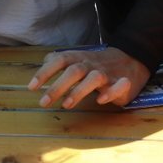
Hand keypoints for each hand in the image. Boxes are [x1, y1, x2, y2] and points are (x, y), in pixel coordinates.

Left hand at [28, 46, 150, 108]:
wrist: (131, 58)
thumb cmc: (96, 63)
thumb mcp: (77, 58)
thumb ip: (60, 61)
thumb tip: (43, 63)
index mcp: (78, 58)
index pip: (59, 61)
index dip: (45, 72)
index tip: (31, 87)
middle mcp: (91, 64)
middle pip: (73, 71)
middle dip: (57, 86)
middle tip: (43, 102)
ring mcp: (107, 73)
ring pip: (93, 78)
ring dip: (79, 91)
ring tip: (66, 105)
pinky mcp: (124, 83)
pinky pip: (120, 85)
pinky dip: (111, 92)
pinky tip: (101, 100)